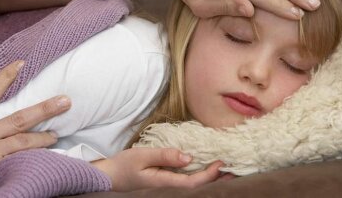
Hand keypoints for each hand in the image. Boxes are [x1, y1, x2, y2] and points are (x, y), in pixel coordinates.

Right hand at [0, 61, 70, 197]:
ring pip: (23, 138)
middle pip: (18, 117)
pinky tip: (46, 157)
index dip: (5, 77)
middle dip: (43, 108)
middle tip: (65, 100)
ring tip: (59, 132)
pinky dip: (33, 156)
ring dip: (44, 134)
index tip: (21, 64)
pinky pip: (19, 159)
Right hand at [92, 147, 224, 191]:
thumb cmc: (123, 166)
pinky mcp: (163, 181)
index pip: (193, 182)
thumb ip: (165, 156)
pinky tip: (202, 167)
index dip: (210, 175)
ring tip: (223, 167)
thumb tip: (188, 157)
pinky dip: (197, 173)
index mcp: (164, 182)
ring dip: (208, 176)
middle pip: (197, 186)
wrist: (108, 176)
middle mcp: (167, 186)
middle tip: (233, 168)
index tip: (222, 163)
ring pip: (192, 182)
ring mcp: (165, 185)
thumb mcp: (142, 156)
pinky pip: (184, 178)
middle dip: (215, 178)